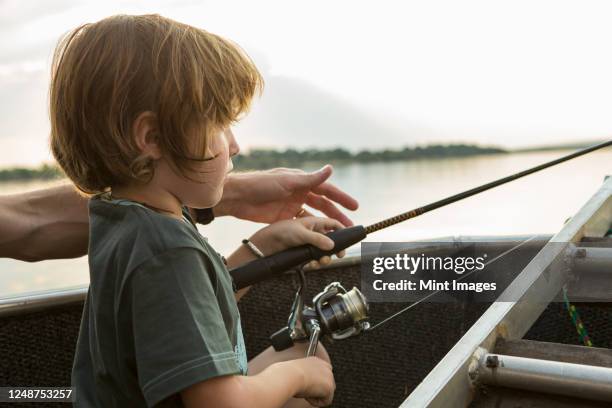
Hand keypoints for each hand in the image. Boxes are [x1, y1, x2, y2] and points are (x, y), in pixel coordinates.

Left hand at [215, 165, 358, 225]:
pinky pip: (302, 223)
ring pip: (314, 215)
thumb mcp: (287, 181)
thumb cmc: (259, 185)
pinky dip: (311, 229)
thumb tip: (331, 168)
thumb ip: (309, 179)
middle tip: (351, 225)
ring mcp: (291, 205)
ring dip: (326, 223)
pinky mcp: (283, 217)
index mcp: (301, 181)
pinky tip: (319, 237)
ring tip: (338, 234)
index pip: (327, 189)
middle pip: (323, 204)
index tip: (355, 206)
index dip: (341, 198)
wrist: (237, 198)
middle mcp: (299, 192)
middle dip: (338, 214)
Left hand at [249, 216, 345, 266]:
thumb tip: (333, 245)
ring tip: (323, 261)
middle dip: (336, 245)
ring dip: (324, 255)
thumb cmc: (277, 230)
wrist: (260, 245)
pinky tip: (312, 264)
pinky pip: (311, 254)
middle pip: (328, 235)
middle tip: (340, 254)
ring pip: (320, 247)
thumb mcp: (299, 232)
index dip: (342, 226)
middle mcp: (308, 226)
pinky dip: (314, 260)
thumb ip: (317, 238)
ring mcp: (302, 238)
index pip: (332, 220)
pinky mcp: (297, 248)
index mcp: (311, 217)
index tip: (351, 234)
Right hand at [293, 357, 334, 406]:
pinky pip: (325, 401)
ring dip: (316, 395)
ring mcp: (330, 376)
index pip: (323, 373)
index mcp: (317, 361)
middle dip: (317, 389)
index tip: (305, 385)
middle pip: (327, 384)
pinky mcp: (330, 387)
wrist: (290, 375)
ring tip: (304, 390)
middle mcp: (326, 366)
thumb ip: (306, 374)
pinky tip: (307, 394)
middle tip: (304, 388)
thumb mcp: (298, 371)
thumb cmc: (288, 374)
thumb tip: (306, 383)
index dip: (315, 383)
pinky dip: (315, 401)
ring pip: (326, 393)